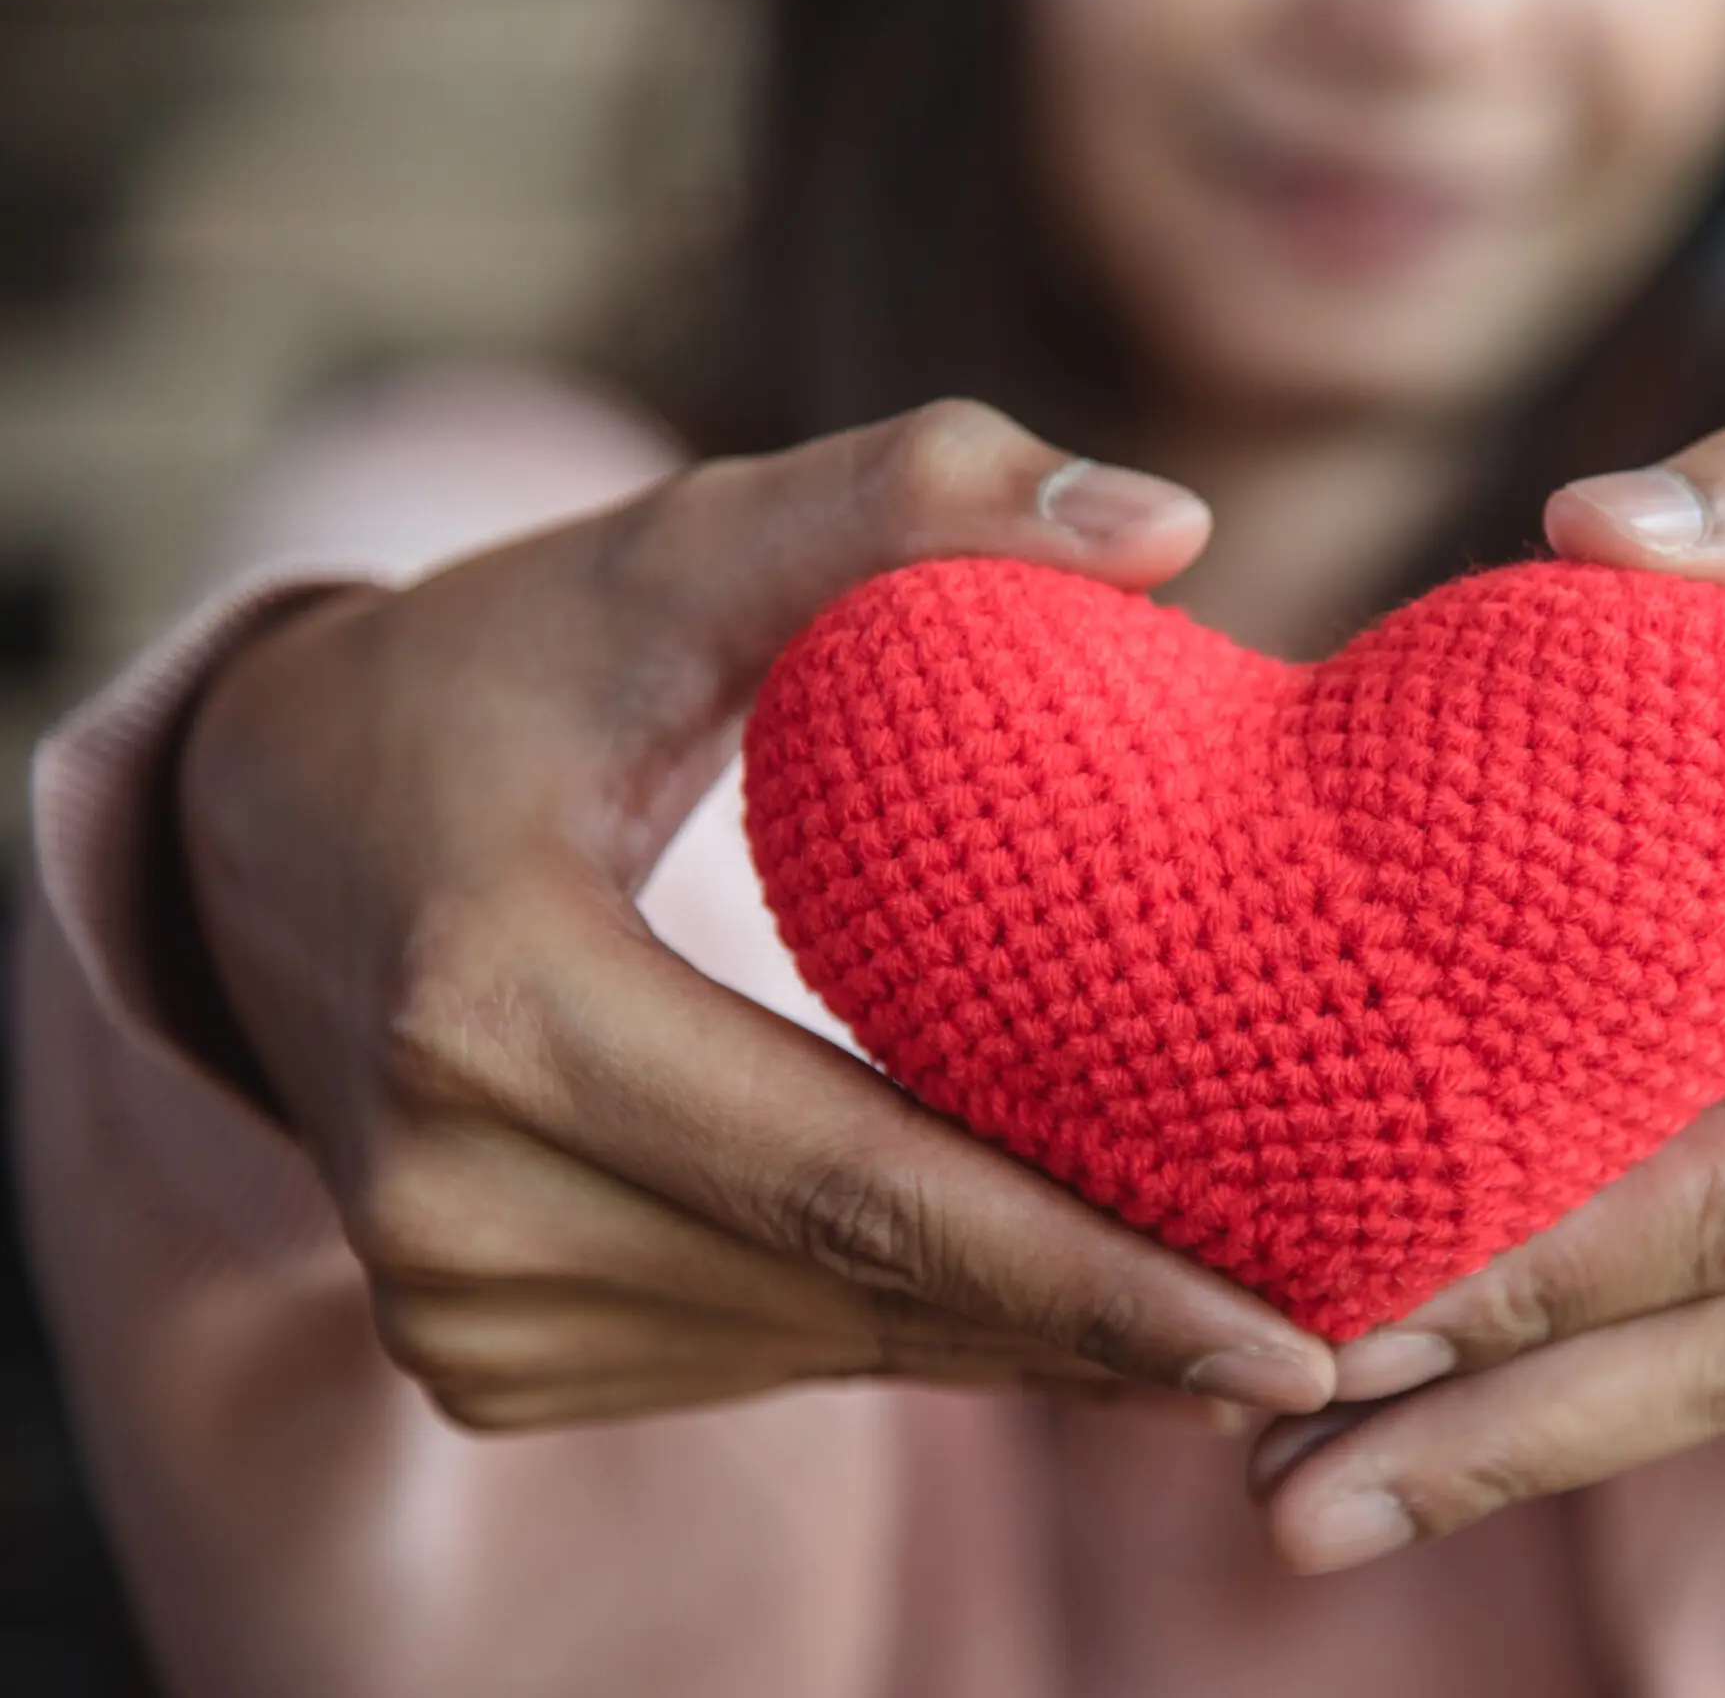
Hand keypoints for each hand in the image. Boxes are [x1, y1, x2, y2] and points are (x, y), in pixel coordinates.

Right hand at [181, 399, 1335, 1429]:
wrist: (267, 840)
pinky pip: (756, 1363)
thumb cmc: (505, 676)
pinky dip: (912, 1342)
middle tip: (1321, 1353)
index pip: (849, 1178)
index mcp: (492, 1000)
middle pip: (853, 1297)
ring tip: (1227, 1347)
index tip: (1287, 1335)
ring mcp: (454, 1301)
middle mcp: (452, 1195)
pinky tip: (1053, 1320)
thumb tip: (1178, 523)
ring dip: (1026, 1359)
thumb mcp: (677, 553)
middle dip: (1100, 1344)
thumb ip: (907, 496)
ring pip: (818, 1353)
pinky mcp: (478, 1354)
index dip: (1081, 1274)